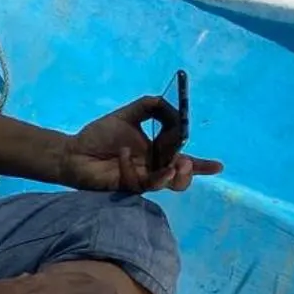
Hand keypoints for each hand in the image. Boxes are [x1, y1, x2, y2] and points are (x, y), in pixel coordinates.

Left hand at [60, 97, 223, 195]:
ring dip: (173, 176)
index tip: (219, 167)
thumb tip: (174, 109)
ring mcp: (142, 180)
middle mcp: (153, 169)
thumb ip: (151, 106)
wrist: (74, 152)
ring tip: (174, 165)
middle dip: (190, 171)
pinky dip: (133, 167)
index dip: (203, 165)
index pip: (184, 160)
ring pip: (167, 184)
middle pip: (181, 177)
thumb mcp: (128, 114)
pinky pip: (139, 180)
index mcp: (157, 153)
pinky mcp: (128, 187)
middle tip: (185, 162)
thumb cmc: (100, 135)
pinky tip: (123, 156)